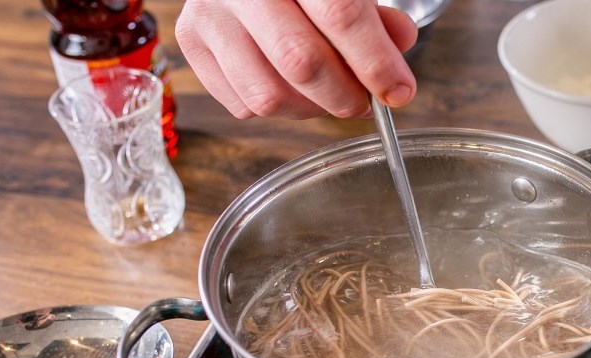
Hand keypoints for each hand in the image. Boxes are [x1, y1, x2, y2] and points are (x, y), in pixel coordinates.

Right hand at [176, 0, 418, 119]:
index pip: (340, 14)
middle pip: (300, 60)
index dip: (375, 61)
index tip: (398, 91)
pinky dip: (278, 108)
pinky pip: (242, 104)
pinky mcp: (192, 43)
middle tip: (364, 102)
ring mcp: (208, 14)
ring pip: (267, 94)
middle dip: (344, 94)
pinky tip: (291, 87)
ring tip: (327, 95)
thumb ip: (375, 18)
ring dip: (310, 110)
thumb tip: (397, 57)